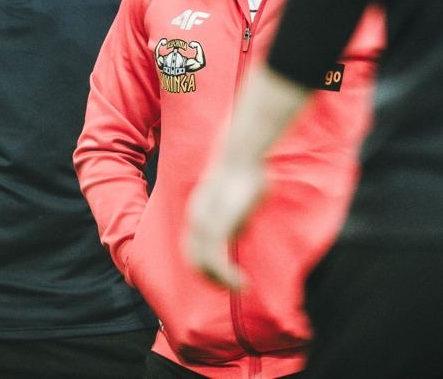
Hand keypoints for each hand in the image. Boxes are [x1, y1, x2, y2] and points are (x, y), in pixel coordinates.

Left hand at [185, 158, 265, 289]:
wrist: (243, 154)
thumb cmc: (249, 171)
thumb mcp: (242, 198)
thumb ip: (238, 217)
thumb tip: (240, 229)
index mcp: (200, 211)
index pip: (193, 247)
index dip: (204, 265)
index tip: (223, 275)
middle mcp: (197, 219)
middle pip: (194, 259)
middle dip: (210, 278)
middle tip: (231, 287)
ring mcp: (205, 224)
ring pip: (204, 265)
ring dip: (222, 281)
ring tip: (242, 287)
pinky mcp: (217, 227)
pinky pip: (217, 261)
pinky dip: (228, 277)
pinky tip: (244, 283)